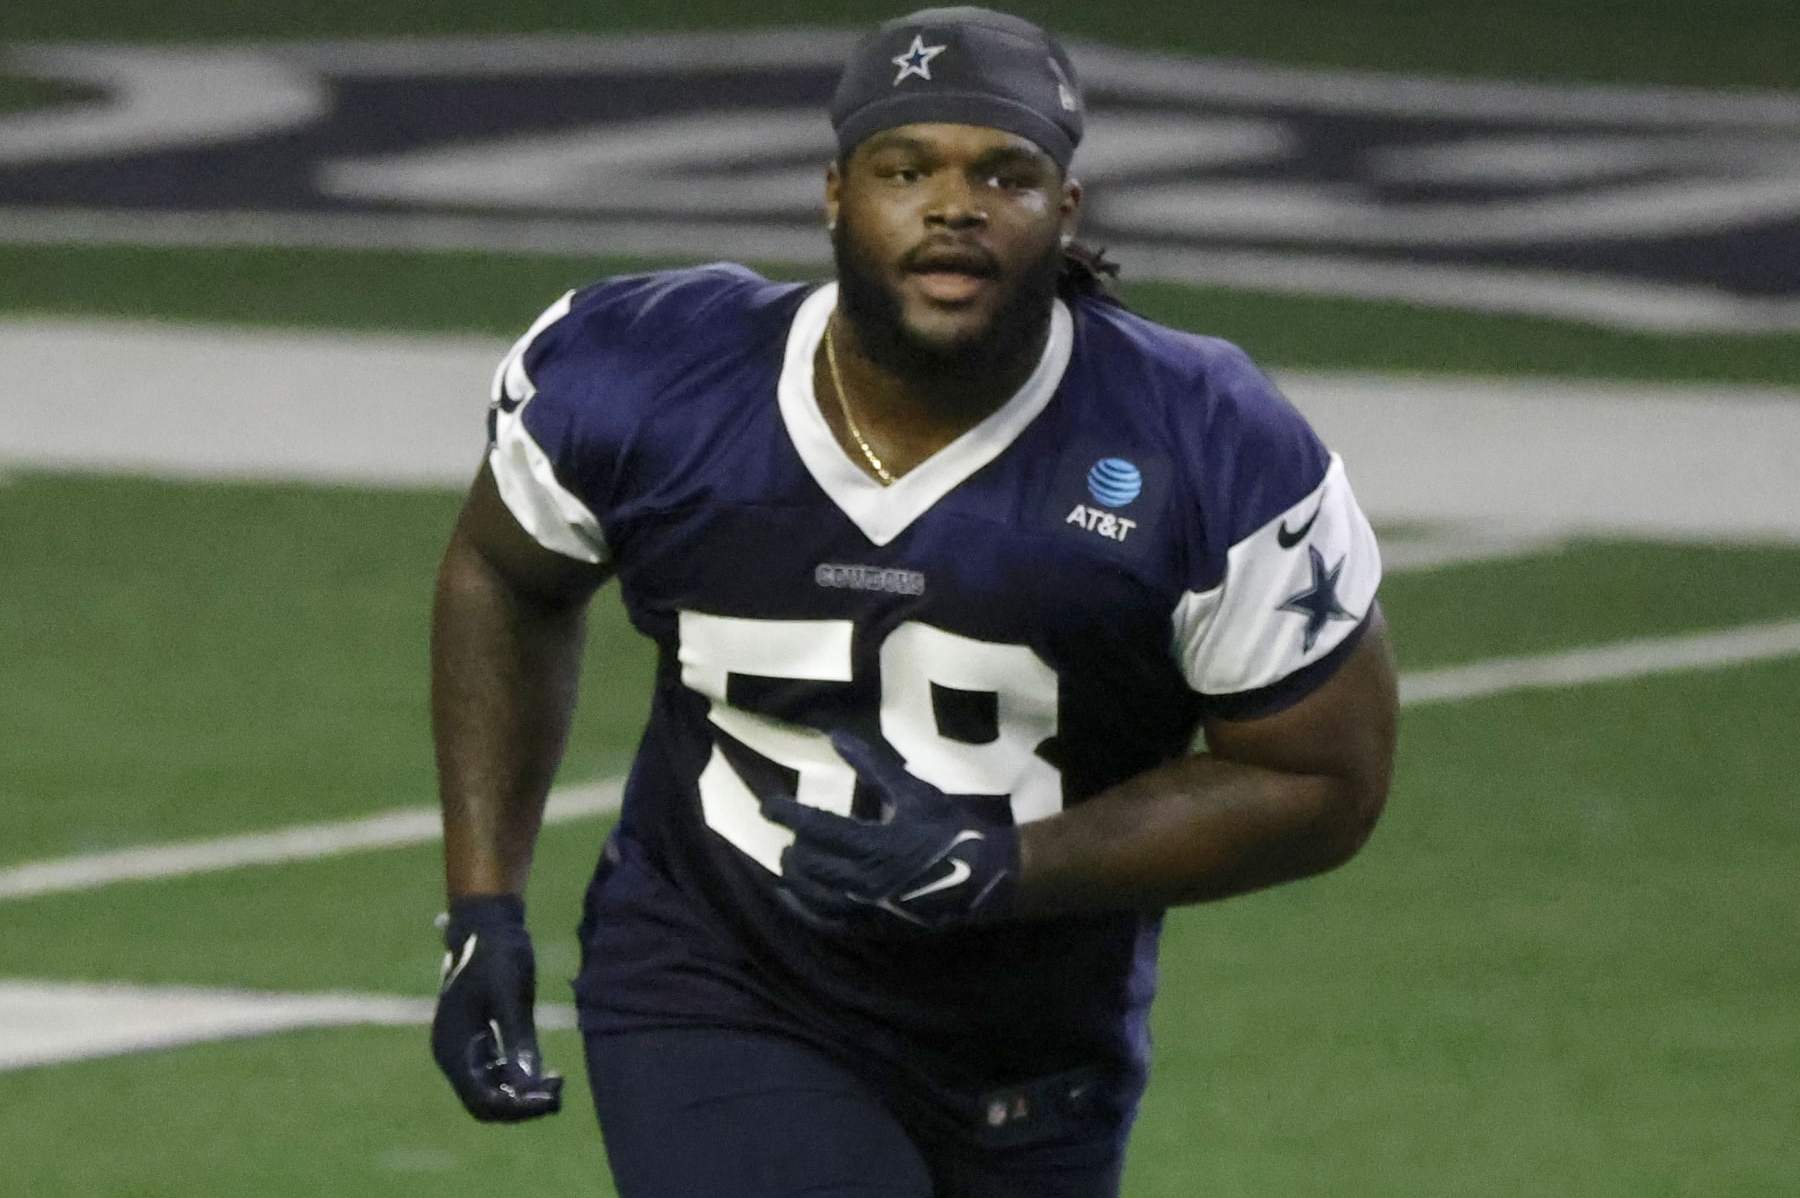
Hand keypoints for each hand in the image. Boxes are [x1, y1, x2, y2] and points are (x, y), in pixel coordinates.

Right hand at [430, 894, 563, 1121]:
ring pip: (495, 1092)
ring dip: (525, 1096)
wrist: (490, 924)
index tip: (549, 1099)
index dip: (515, 1108)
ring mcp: (468, 1049)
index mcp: (452, 1046)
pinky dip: (524, 1080)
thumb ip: (516, 1037)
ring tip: (558, 1083)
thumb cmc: (497, 953)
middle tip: (558, 1094)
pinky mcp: (484, 1041)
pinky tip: (551, 1074)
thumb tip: (527, 1080)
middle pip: (486, 1103)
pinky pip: (501, 1075)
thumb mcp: (510, 994)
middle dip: (522, 1106)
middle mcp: (456, 1054)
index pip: (480, 1099)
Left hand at [761, 731, 1017, 931]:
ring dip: (793, 878)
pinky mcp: (870, 926)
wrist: (981, 878)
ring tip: (785, 861)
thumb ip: (871, 765)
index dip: (787, 815)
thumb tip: (835, 734)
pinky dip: (801, 910)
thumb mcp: (912, 792)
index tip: (767, 805)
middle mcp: (864, 881)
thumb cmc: (948, 830)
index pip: (816, 827)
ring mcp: (866, 908)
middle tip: (784, 832)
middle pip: (809, 864)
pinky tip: (790, 898)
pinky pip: (825, 922)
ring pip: (812, 896)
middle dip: (792, 847)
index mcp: (874, 843)